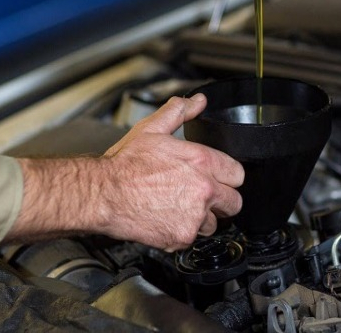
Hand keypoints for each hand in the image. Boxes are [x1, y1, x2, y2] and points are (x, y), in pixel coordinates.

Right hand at [9, 94, 243, 251]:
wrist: (102, 194)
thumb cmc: (124, 164)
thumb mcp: (151, 129)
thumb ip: (179, 112)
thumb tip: (197, 101)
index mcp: (201, 161)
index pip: (238, 174)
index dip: (227, 176)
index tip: (217, 178)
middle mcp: (203, 190)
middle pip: (234, 202)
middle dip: (221, 200)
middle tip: (201, 195)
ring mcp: (194, 216)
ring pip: (215, 223)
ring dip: (202, 218)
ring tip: (179, 207)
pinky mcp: (182, 236)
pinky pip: (193, 238)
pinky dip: (183, 231)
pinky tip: (167, 218)